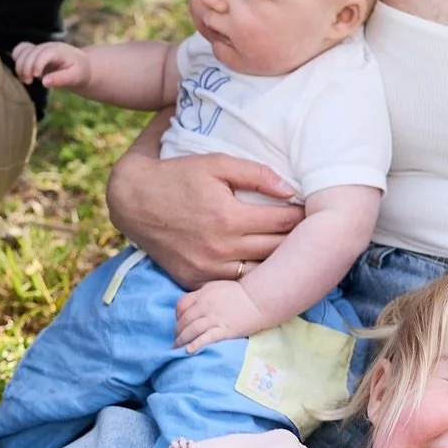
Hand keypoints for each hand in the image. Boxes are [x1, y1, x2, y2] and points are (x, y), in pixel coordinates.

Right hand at [11, 40, 89, 89]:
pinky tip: (22, 73)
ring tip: (25, 80)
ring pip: (22, 51)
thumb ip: (61, 79)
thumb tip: (44, 82)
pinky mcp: (33, 52)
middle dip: (26, 68)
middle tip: (29, 83)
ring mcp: (39, 48)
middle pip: (30, 53)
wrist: (80, 66)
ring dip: (19, 66)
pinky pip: (20, 50)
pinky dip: (17, 60)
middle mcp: (47, 46)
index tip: (36, 78)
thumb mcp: (75, 77)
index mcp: (59, 51)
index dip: (36, 64)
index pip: (43, 54)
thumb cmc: (78, 72)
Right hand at [107, 124, 303, 289]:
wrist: (131, 200)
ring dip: (280, 262)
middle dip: (299, 240)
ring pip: (260, 274)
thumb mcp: (215, 163)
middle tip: (316, 232)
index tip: (316, 210)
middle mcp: (220, 249)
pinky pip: (234, 284)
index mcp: (229, 217)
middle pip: (278, 251)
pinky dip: (252, 276)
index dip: (304, 215)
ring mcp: (207, 269)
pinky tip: (265, 266)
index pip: (284, 222)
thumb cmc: (177, 175)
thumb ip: (256, 174)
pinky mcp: (195, 281)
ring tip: (296, 250)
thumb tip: (291, 190)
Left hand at [174, 279, 267, 350]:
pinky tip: (189, 351)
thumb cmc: (240, 292)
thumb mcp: (217, 287)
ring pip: (192, 330)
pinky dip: (195, 345)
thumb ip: (203, 294)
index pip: (181, 305)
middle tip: (175, 340)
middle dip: (177, 331)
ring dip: (182, 340)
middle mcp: (205, 305)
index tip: (178, 324)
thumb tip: (192, 306)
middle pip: (184, 320)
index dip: (177, 316)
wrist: (259, 299)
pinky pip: (206, 338)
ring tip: (177, 348)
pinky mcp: (224, 330)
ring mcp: (214, 318)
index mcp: (203, 294)